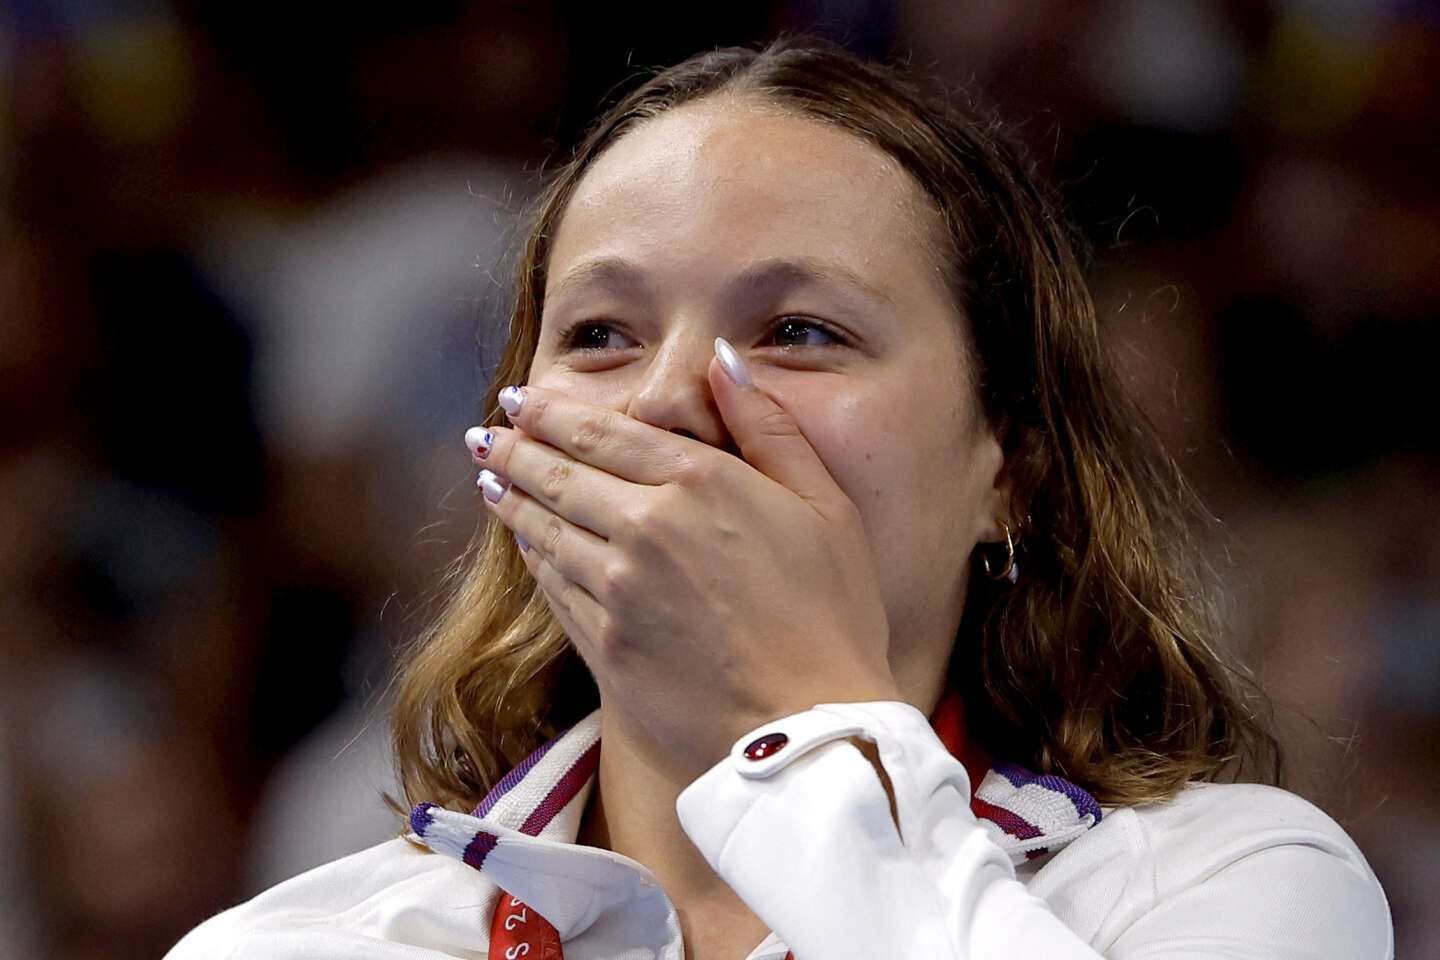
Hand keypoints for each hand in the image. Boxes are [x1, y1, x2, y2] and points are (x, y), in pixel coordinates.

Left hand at [472, 351, 898, 777]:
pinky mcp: (602, 644)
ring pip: (544, 531)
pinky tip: (526, 547)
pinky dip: (532, 558)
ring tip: (490, 481)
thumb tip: (721, 359)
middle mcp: (643, 528)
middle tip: (486, 435)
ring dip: (510, 500)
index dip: (550, 412)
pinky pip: (552, 587)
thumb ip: (767, 425)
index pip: (601, 431)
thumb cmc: (832, 615)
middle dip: (514, 449)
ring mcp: (614, 590)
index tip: (517, 399)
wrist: (806, 730)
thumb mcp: (824, 504)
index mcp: (697, 482)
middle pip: (557, 475)